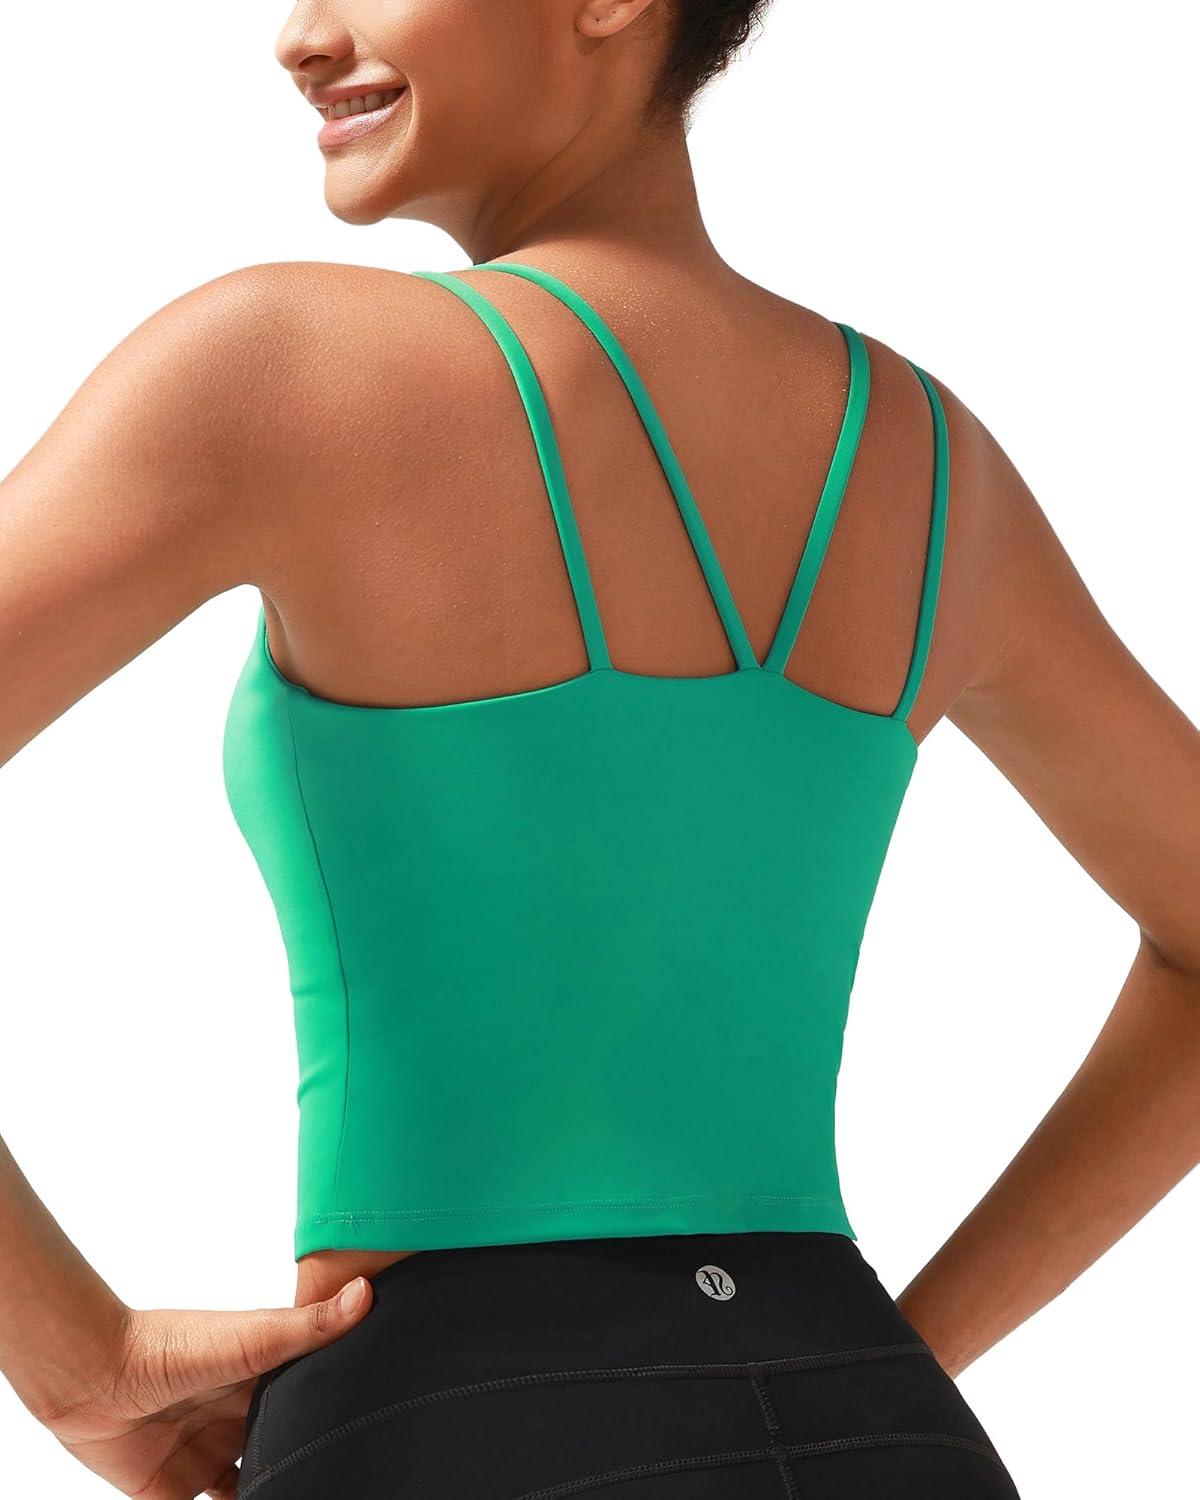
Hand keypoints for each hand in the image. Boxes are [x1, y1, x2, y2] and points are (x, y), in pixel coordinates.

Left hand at [37, 1275, 372, 1499]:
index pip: (312, 1393)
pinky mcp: (178, 1489)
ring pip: (256, 1481)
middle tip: (344, 1474)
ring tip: (308, 1492)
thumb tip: (366, 1291)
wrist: (94, 1380)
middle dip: (306, 1456)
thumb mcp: (253, 1337)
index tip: (374, 1421)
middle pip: (285, 1441)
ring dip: (275, 1488)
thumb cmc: (172, 1345)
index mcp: (263, 1375)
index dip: (337, 1407)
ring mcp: (209, 1453)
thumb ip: (308, 1326)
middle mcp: (239, 1415)